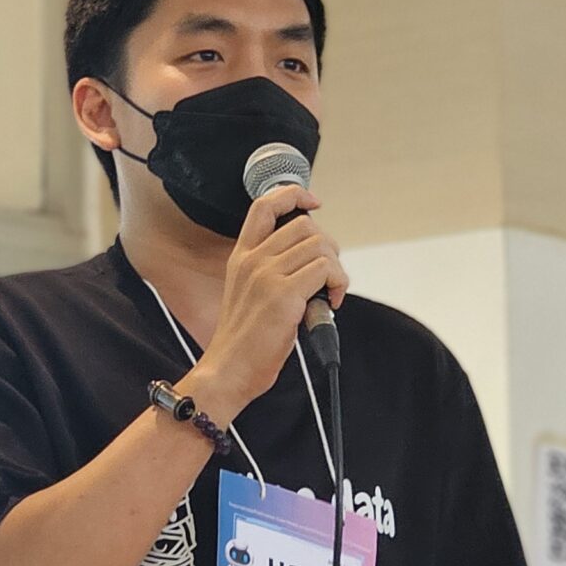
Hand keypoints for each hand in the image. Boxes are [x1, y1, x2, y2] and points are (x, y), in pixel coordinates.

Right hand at [186, 185, 346, 421]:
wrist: (228, 370)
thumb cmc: (245, 340)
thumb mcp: (249, 293)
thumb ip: (273, 270)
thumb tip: (314, 259)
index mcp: (241, 256)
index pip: (265, 205)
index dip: (293, 194)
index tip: (313, 202)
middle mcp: (252, 260)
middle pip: (306, 226)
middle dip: (328, 247)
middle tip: (327, 277)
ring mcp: (266, 275)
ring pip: (320, 246)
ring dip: (336, 269)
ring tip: (329, 293)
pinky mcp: (283, 295)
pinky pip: (326, 270)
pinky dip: (338, 284)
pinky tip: (330, 304)